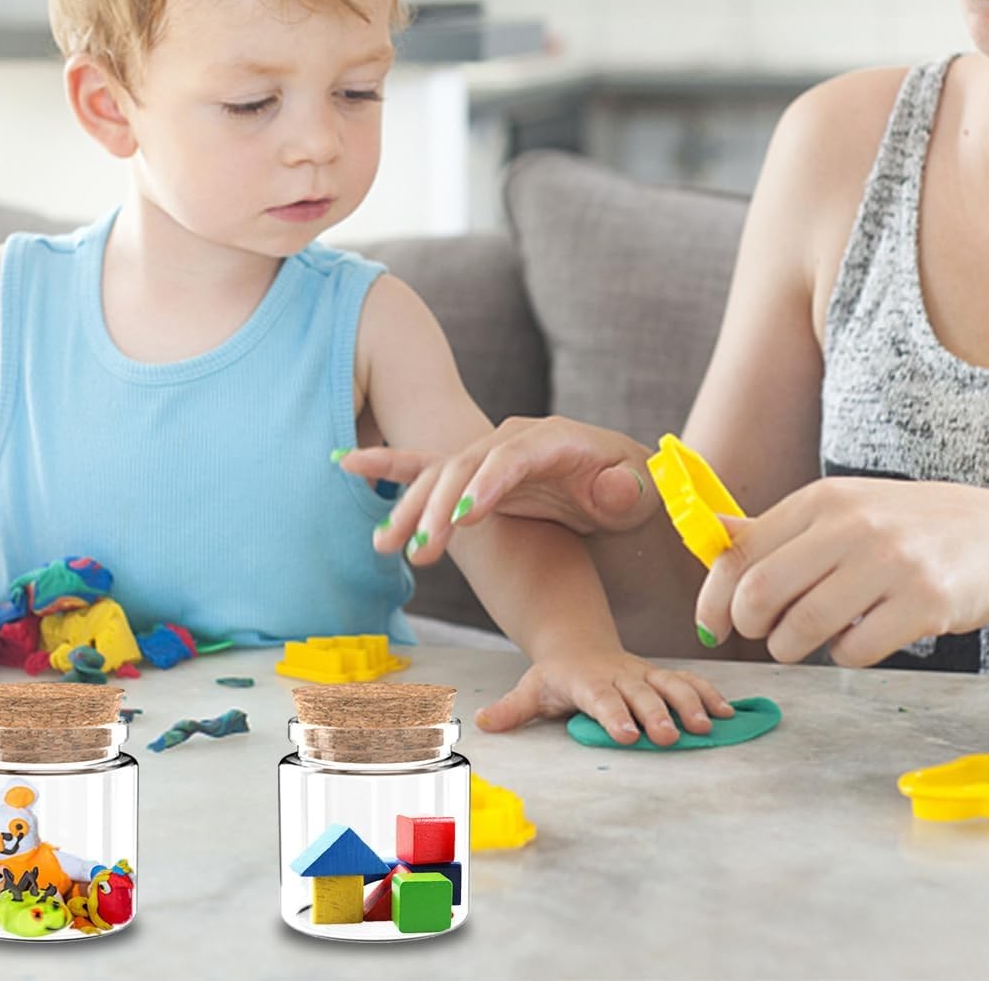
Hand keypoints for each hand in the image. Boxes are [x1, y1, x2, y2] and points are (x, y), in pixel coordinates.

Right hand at [349, 417, 660, 565]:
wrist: (620, 479)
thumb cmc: (631, 487)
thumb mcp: (640, 490)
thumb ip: (627, 490)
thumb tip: (612, 487)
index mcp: (554, 439)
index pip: (513, 457)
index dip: (487, 484)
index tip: (465, 518)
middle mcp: (514, 439)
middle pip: (467, 465)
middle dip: (439, 504)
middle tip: (421, 548)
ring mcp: (491, 453)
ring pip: (441, 472)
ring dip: (411, 505)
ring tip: (386, 545)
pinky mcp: (475, 472)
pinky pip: (428, 465)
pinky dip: (391, 465)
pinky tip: (348, 462)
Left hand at [476, 645, 735, 744]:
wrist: (581, 645)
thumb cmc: (557, 676)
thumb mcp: (532, 689)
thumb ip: (512, 708)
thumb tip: (483, 723)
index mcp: (587, 680)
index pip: (601, 698)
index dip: (614, 714)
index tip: (627, 735)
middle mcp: (620, 675)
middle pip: (641, 694)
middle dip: (657, 714)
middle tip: (670, 737)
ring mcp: (644, 675)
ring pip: (671, 685)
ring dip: (690, 704)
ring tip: (708, 726)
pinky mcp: (662, 677)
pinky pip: (689, 683)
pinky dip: (710, 696)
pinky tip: (729, 713)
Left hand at [694, 475, 988, 665]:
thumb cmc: (905, 526)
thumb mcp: (840, 509)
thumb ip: (776, 527)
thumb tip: (711, 531)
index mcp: (821, 500)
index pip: (741, 553)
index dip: (714, 599)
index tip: (711, 625)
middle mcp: (851, 525)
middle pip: (761, 593)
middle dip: (751, 628)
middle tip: (768, 635)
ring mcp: (890, 563)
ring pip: (803, 628)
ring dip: (793, 648)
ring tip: (809, 640)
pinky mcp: (924, 603)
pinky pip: (855, 652)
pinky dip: (845, 656)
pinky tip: (860, 638)